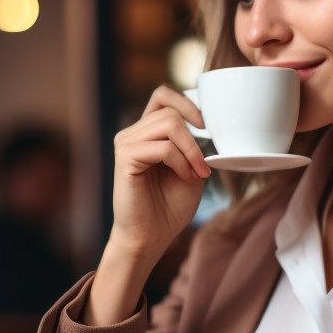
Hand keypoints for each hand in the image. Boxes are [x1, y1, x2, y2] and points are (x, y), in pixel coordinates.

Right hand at [108, 85, 210, 263]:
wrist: (151, 237)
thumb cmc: (169, 207)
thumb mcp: (191, 169)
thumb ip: (195, 145)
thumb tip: (207, 125)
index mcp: (146, 133)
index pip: (163, 95)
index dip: (187, 103)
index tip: (206, 126)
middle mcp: (132, 134)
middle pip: (170, 111)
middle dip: (195, 138)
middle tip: (203, 166)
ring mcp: (126, 144)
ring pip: (168, 124)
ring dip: (190, 150)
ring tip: (195, 173)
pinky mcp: (125, 158)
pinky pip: (162, 147)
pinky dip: (180, 161)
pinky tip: (184, 177)